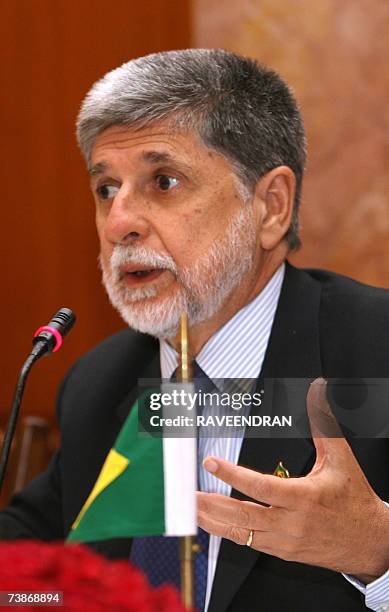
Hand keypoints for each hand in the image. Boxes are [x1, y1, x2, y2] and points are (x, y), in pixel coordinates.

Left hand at [197, 378, 388, 582]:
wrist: (370, 541)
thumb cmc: (354, 499)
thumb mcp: (341, 459)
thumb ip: (324, 423)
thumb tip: (317, 390)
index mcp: (303, 498)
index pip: (261, 486)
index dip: (233, 475)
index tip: (211, 463)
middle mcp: (291, 523)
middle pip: (242, 515)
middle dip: (211, 504)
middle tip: (187, 493)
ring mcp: (285, 542)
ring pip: (241, 534)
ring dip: (214, 521)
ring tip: (192, 508)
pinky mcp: (283, 552)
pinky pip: (250, 544)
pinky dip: (229, 533)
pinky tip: (215, 522)